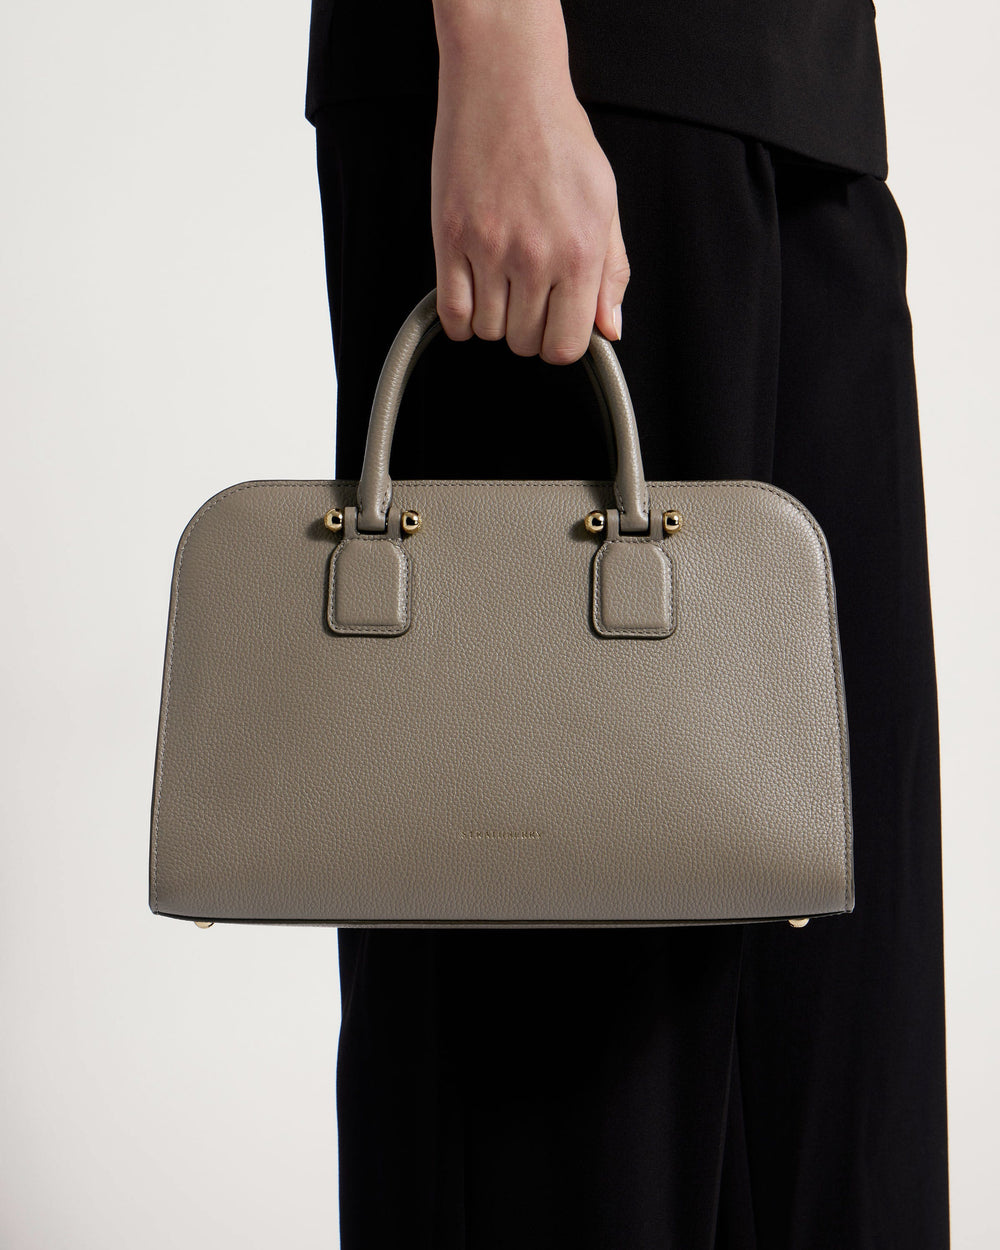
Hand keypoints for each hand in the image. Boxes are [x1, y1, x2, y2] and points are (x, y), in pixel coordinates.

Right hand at [430, 1, 628, 363]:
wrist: (507, 84)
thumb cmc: (558, 137)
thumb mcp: (604, 203)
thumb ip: (611, 272)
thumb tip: (609, 328)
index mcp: (581, 251)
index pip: (566, 345)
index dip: (558, 343)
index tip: (552, 323)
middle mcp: (536, 255)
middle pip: (524, 342)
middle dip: (525, 329)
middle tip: (525, 295)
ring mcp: (490, 249)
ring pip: (487, 331)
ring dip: (492, 319)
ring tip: (498, 282)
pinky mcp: (450, 238)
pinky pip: (452, 313)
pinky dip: (459, 319)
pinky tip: (470, 294)